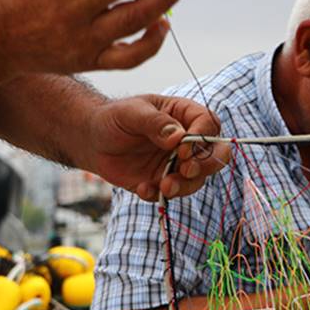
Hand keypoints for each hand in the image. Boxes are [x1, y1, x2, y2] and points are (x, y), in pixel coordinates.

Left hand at [81, 94, 229, 200]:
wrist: (92, 141)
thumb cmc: (114, 118)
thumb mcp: (131, 113)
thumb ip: (155, 122)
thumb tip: (179, 137)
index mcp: (184, 115)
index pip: (209, 125)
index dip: (202, 139)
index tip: (182, 149)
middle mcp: (187, 141)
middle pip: (216, 155)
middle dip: (206, 166)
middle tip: (186, 171)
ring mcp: (177, 163)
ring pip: (197, 180)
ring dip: (184, 186)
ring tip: (162, 186)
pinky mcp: (163, 182)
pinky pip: (171, 193)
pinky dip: (159, 195)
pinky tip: (142, 188)